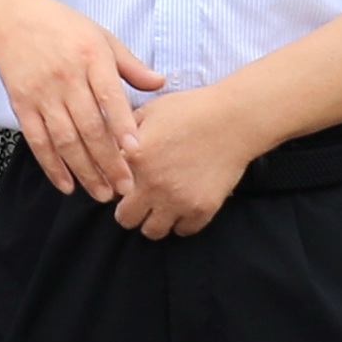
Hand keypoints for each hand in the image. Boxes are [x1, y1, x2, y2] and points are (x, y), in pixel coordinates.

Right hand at [0, 0, 154, 203]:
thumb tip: (160, 83)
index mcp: (91, 58)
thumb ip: (130, 64)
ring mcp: (42, 94)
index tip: (137, 151)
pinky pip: (38, 142)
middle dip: (108, 161)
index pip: (110, 96)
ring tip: (102, 193)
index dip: (123, 125)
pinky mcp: (22, 106)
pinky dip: (52, 166)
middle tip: (126, 187)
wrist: (9, 19)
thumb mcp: (100, 36)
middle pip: (89, 127)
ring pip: (65, 140)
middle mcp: (67, 78)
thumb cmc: (61, 27)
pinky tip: (67, 185)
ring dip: (84, 170)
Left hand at [110, 86, 266, 237]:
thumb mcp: (149, 111)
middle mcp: (151, 184)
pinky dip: (182, 222)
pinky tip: (185, 204)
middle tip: (142, 198)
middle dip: (130, 210)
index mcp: (134, 158)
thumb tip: (109, 151)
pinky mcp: (201, 209)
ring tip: (163, 204)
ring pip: (152, 232)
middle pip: (125, 220)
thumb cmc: (191, 109)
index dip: (115, 187)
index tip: (126, 183)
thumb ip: (124, 133)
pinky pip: (183, 231)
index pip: (108, 190)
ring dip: (155, 220)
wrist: (233, 119)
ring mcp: (177, 200)